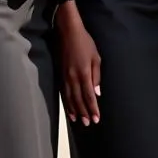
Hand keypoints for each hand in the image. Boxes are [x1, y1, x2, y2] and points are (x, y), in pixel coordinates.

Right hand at [56, 1, 100, 126]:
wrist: (68, 33)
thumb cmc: (85, 43)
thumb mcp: (96, 57)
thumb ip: (96, 76)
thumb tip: (97, 93)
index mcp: (84, 73)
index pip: (89, 95)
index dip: (92, 108)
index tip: (96, 119)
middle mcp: (73, 78)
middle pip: (78, 100)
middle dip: (84, 112)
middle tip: (88, 123)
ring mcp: (65, 77)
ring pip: (69, 98)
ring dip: (74, 110)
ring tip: (78, 121)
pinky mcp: (60, 75)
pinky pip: (63, 93)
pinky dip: (66, 103)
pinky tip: (69, 109)